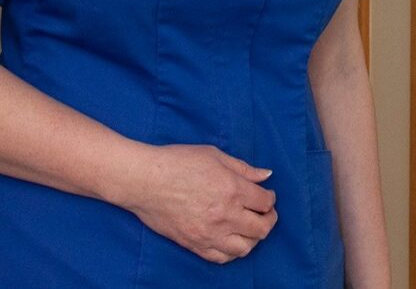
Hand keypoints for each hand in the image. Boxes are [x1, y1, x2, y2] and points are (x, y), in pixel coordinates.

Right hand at [124, 143, 277, 263]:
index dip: (270, 198)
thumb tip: (266, 175)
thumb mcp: (215, 156)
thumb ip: (243, 168)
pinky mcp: (194, 245)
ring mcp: (209, 234)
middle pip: (261, 229)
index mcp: (232, 189)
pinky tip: (232, 239)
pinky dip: (232, 251)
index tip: (266, 194)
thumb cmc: (178, 162)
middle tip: (265, 212)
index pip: (265, 202)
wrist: (145, 180)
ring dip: (253, 238)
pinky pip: (222, 258)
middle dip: (269, 220)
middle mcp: (225, 215)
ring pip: (245, 248)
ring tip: (249, 226)